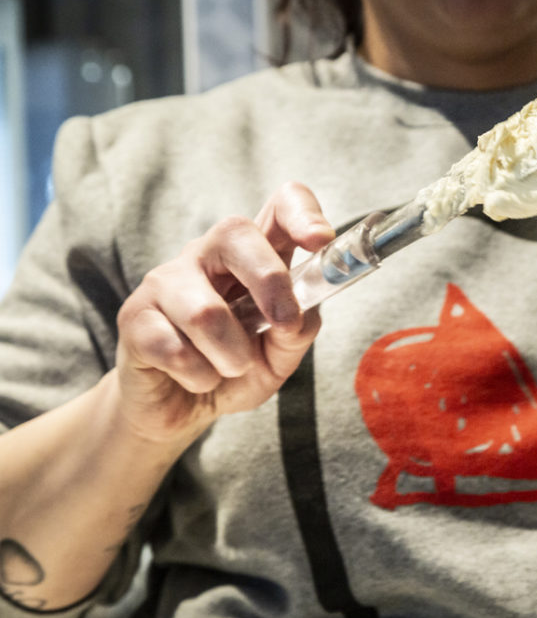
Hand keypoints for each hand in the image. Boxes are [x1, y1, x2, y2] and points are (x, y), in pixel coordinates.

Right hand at [114, 181, 336, 445]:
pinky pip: (174, 348)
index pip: (279, 207)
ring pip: (205, 310)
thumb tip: (299, 314)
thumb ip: (296, 332)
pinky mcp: (134, 315)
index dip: (302, 212)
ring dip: (232, 356)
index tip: (321, 240)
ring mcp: (166, 281)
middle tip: (283, 324)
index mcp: (253, 257)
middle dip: (270, 281)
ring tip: (231, 369)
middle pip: (234, 231)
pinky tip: (197, 379)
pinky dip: (200, 377)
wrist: (181, 411)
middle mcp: (207, 256)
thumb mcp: (279, 357)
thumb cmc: (234, 371)